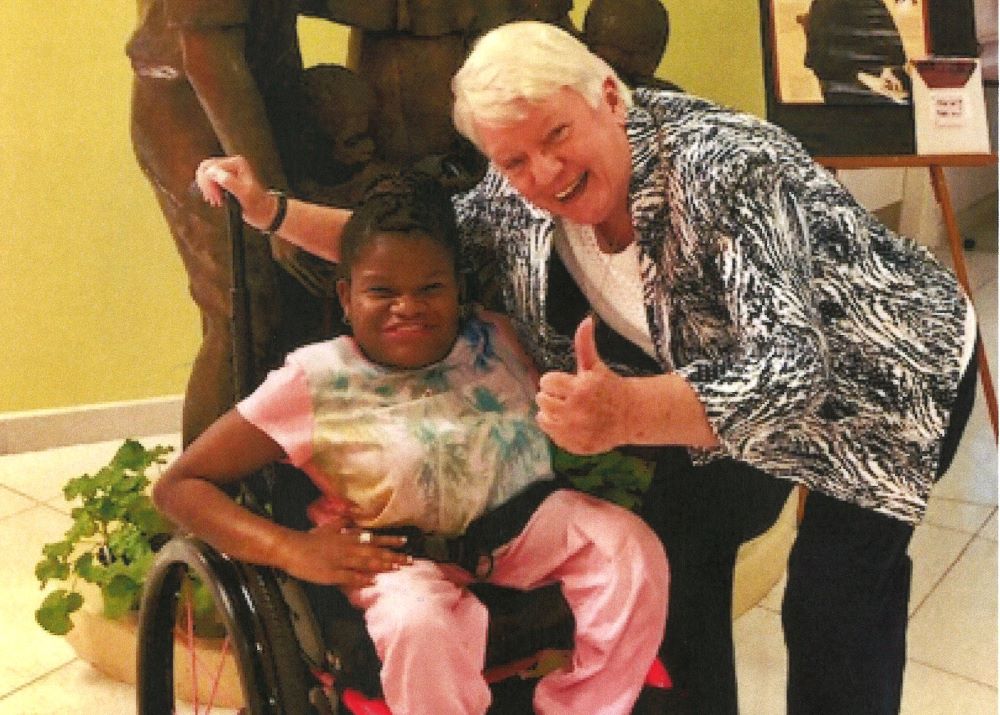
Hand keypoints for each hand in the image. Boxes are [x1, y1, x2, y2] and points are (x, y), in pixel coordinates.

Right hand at [194, 155, 272, 228]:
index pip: (211, 167)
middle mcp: (232, 163)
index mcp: (237, 163)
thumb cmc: (257, 205)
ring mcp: (228, 170)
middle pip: (206, 168)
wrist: (263, 212)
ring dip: (207, 189)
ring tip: (216, 200)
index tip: (216, 197)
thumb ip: (229, 182)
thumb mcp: (244, 195)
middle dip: (206, 185)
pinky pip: (209, 180)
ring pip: (205, 174)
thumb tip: (213, 173)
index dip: (209, 183)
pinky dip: (209, 191)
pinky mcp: (225, 178)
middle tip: (214, 199)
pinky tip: (216, 199)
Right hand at [279, 519, 410, 587]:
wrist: (291, 547)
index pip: (374, 539)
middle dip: (393, 556)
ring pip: (366, 563)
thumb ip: (343, 524)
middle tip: (410, 560)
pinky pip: (349, 577)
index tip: (405, 541)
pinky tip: (373, 581)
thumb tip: (353, 519)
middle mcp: (348, 548)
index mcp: (348, 538)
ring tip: (397, 568)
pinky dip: (361, 578)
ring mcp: (341, 561)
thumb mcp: (329, 528)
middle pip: (374, 552)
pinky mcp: (331, 574)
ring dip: (383, 565)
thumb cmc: (310, 538)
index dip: (390, 541)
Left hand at [535, 315, 630, 453]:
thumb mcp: (595, 366)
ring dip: (550, 412)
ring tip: (566, 409)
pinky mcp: (575, 445)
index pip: (546, 381)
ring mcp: (575, 430)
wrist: (629, 416)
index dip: (553, 381)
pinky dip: (557, 429)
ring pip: (543, 418)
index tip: (565, 383)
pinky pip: (552, 436)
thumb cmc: (608, 387)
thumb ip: (585, 345)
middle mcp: (576, 410)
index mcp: (580, 388)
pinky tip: (571, 423)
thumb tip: (586, 320)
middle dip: (550, 396)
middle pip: (541, 400)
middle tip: (566, 396)